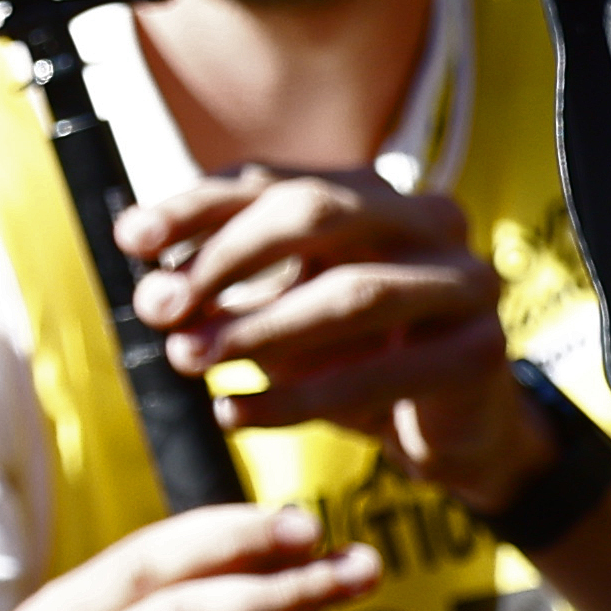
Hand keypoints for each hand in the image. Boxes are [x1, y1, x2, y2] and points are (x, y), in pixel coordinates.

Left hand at [114, 167, 549, 508]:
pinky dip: (296, 398)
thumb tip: (150, 287)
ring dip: (256, 329)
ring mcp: (464, 280)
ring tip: (186, 360)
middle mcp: (425, 218)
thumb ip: (219, 289)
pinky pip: (378, 373)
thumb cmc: (346, 355)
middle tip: (156, 309)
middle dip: (225, 261)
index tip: (130, 239)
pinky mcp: (480, 350)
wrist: (444, 429)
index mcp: (369, 191)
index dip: (196, 206)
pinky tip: (232, 413)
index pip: (270, 181)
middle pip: (314, 213)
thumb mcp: (273, 311)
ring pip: (349, 292)